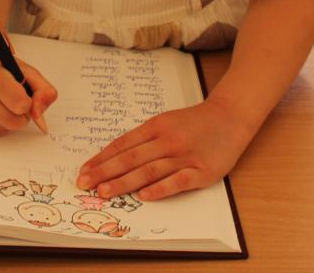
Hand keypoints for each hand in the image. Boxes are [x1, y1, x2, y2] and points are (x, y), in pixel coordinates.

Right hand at [0, 47, 56, 135]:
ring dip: (10, 118)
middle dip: (21, 113)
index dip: (28, 101)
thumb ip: (43, 89)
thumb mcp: (25, 69)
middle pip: (14, 122)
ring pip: (5, 129)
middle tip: (15, 99)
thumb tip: (39, 115)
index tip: (23, 93)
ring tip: (2, 100)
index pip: (20, 104)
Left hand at [76, 98, 246, 202]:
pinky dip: (160, 189)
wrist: (230, 117)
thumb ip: (144, 139)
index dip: (101, 158)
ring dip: (124, 182)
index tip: (83, 170)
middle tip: (84, 184)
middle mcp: (167, 140)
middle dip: (104, 172)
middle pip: (131, 158)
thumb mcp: (165, 122)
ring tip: (104, 192)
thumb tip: (114, 157)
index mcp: (156, 126)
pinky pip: (178, 181)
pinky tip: (144, 196)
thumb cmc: (194, 123)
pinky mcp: (202, 171)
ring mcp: (185, 156)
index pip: (122, 144)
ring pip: (149, 170)